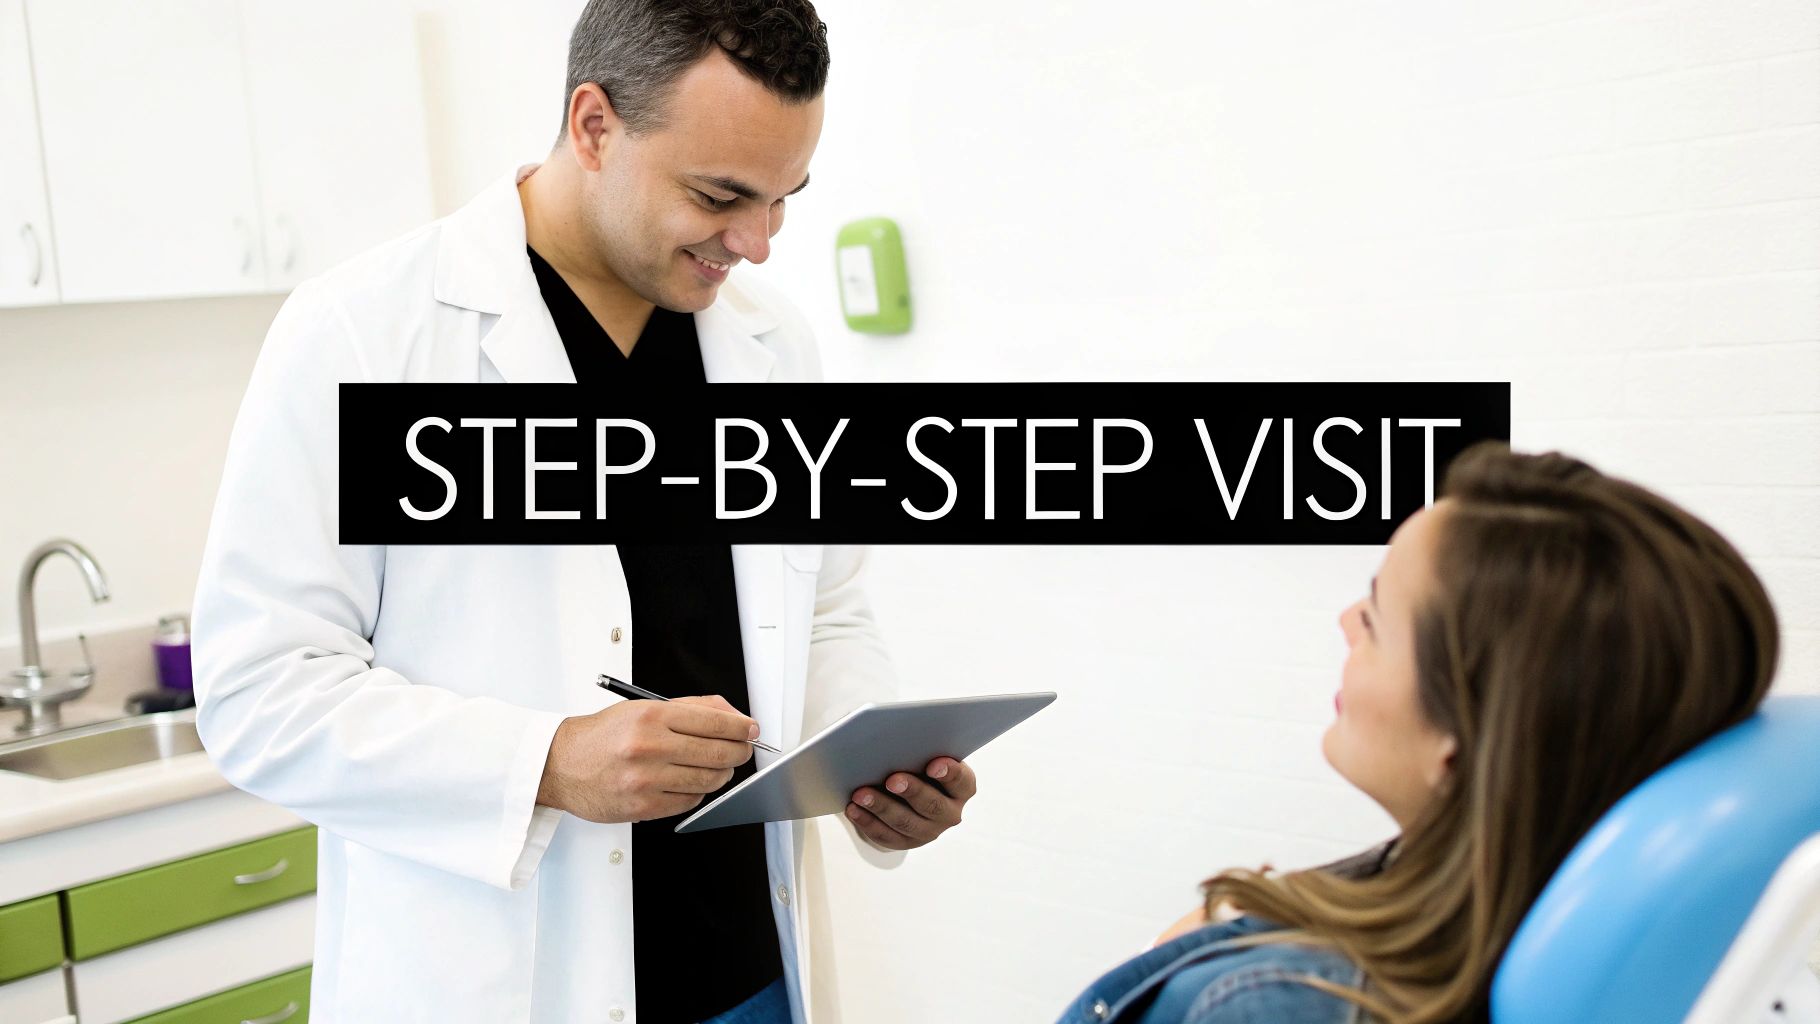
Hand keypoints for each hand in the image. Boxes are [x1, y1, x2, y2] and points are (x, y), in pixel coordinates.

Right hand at [538, 695, 757, 822]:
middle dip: (738, 752)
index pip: (714, 722)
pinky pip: (689, 802)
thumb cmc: (602, 736)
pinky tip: (688, 782)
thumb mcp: (643, 708)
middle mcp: (649, 746)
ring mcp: (646, 779)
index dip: (741, 728)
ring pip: (708, 780)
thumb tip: (732, 717)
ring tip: (715, 766)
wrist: (561, 765)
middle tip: (740, 750)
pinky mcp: (643, 806)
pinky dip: (697, 793)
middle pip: (718, 752)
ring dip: (720, 774)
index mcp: (651, 716)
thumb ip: (691, 708)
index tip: (751, 730)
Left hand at [845, 756, 975, 850]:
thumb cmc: (920, 764)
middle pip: (932, 805)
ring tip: (861, 794)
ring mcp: (929, 831)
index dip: (949, 773)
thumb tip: (899, 742)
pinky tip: (853, 809)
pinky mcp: (907, 842)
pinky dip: (868, 822)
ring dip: (882, 807)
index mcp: (962, 788)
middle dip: (911, 791)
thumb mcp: (927, 756)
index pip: (961, 781)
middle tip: (891, 780)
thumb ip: (921, 751)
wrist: (910, 791)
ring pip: (905, 823)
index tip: (933, 765)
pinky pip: (886, 836)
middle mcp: (950, 813)